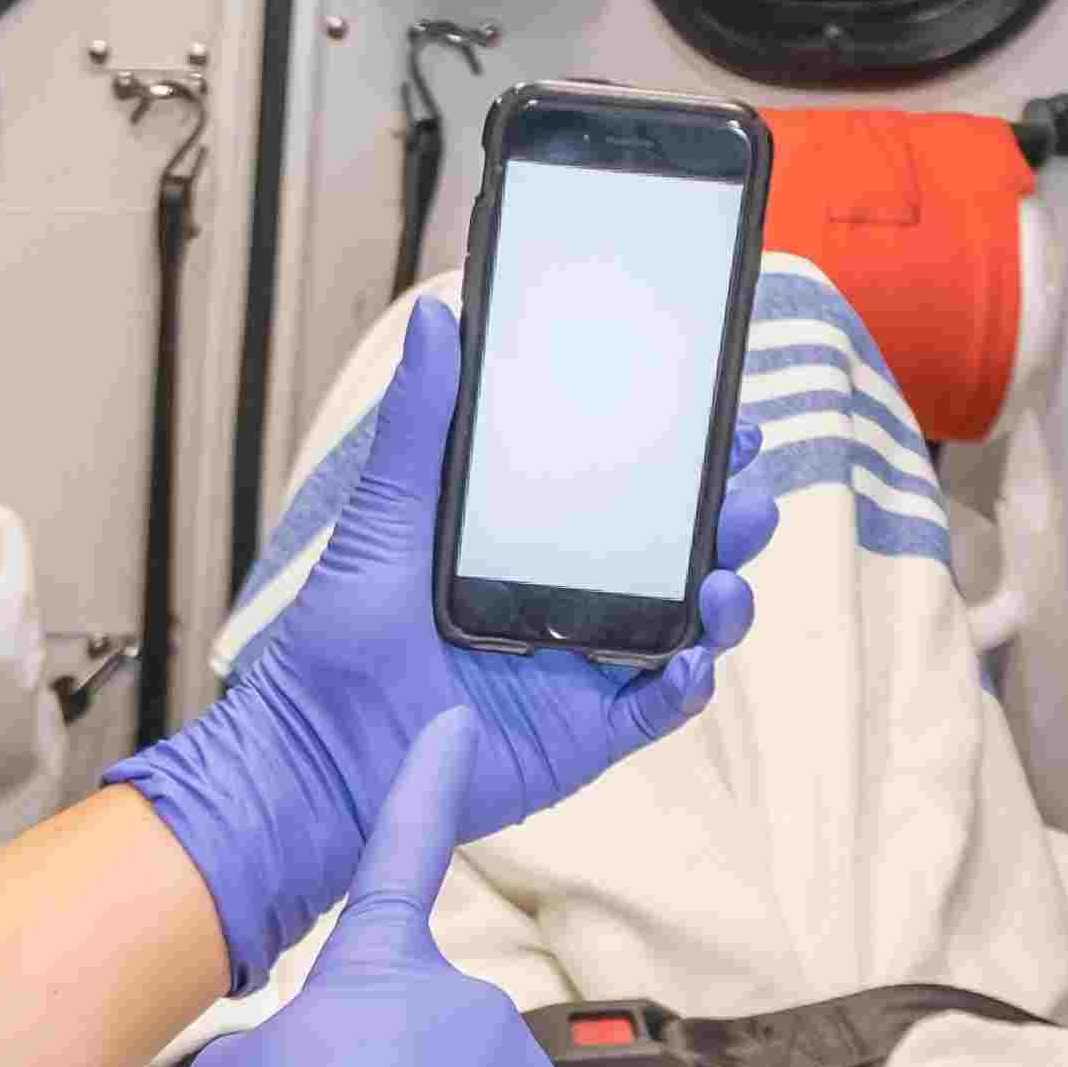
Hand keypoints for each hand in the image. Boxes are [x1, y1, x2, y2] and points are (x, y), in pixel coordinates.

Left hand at [111, 299, 782, 988]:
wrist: (318, 749)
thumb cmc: (341, 633)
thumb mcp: (389, 512)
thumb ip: (424, 420)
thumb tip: (439, 318)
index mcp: (539, 542)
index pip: (638, 491)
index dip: (691, 460)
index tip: (728, 419)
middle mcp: (577, 601)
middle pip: (685, 554)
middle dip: (731, 521)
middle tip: (749, 491)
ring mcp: (588, 669)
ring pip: (691, 628)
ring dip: (726, 600)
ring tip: (724, 578)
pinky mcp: (586, 734)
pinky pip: (660, 708)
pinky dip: (689, 683)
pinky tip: (693, 659)